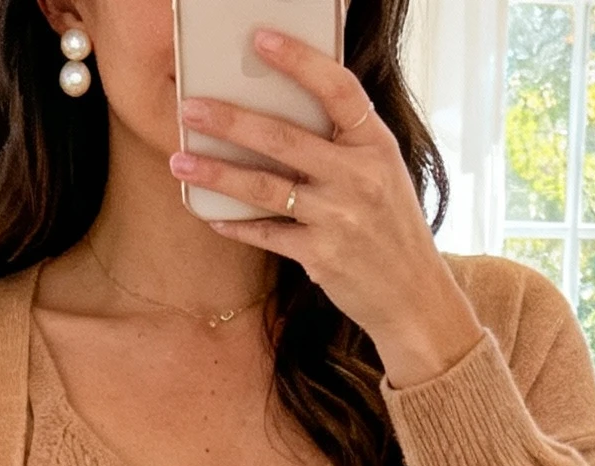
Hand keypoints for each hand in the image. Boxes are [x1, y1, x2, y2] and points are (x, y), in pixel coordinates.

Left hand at [171, 29, 483, 390]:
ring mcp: (339, 217)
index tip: (260, 40)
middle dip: (230, 122)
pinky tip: (210, 216)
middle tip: (190, 109)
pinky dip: (236, 225)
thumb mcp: (382, 174)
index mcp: (376, 144)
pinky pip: (267, 234)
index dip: (299, 61)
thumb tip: (284, 115)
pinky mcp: (321, 256)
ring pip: (265, 187)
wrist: (414, 296)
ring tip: (180, 162)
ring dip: (217, 174)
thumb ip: (343, 145)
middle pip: (284, 138)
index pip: (337, 88)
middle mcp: (358, 176)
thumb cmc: (391, 229)